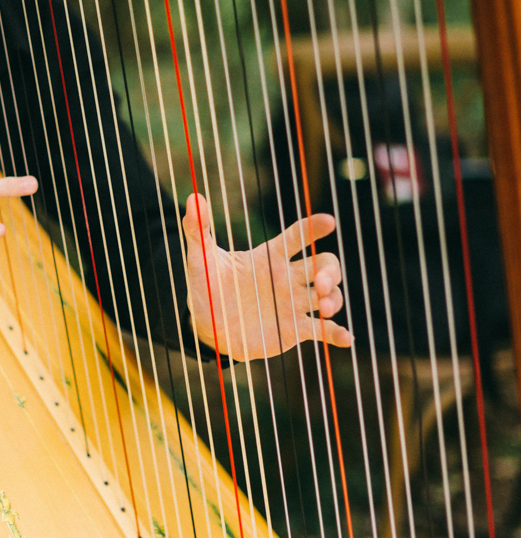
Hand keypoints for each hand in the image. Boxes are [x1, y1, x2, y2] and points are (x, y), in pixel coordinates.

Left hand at [182, 194, 351, 360]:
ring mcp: (294, 303)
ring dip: (334, 299)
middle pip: (324, 264)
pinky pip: (323, 330)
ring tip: (326, 308)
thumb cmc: (206, 286)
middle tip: (320, 282)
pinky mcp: (295, 329)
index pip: (298, 236)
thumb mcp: (200, 258)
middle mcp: (288, 277)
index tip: (328, 222)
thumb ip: (198, 229)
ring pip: (329, 294)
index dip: (314, 228)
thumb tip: (193, 198)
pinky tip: (346, 339)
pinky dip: (337, 334)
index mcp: (271, 257)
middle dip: (329, 271)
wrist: (206, 324)